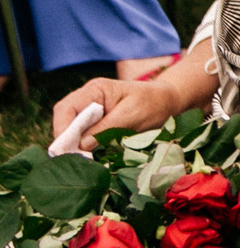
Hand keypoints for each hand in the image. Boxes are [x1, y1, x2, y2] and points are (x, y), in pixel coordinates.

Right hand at [51, 72, 181, 144]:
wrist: (169, 101)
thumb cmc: (152, 104)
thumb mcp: (130, 117)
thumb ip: (105, 129)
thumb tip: (81, 145)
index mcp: (95, 89)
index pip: (67, 108)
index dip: (62, 129)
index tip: (64, 149)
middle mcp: (88, 96)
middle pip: (64, 116)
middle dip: (64, 137)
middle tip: (69, 157)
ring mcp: (91, 107)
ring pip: (70, 125)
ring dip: (72, 141)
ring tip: (76, 157)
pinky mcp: (97, 119)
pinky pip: (82, 130)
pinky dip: (82, 142)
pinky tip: (86, 153)